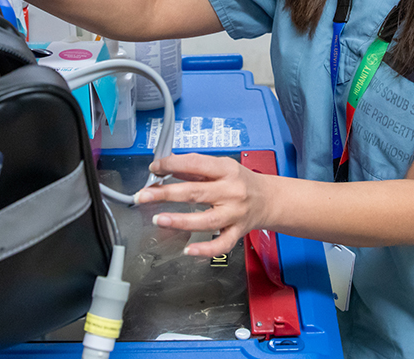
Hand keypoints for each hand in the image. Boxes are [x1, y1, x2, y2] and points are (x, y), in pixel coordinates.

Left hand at [134, 153, 271, 256]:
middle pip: (196, 192)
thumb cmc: (242, 181)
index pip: (196, 164)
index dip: (172, 164)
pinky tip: (188, 250)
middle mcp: (231, 191)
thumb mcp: (222, 167)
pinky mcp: (237, 232)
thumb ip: (195, 169)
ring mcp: (235, 214)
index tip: (154, 168)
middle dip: (166, 194)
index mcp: (226, 170)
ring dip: (180, 220)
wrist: (269, 199)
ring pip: (206, 220)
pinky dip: (204, 249)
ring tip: (158, 219)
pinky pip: (221, 244)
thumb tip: (165, 167)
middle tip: (144, 195)